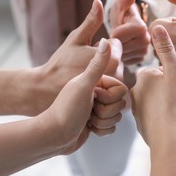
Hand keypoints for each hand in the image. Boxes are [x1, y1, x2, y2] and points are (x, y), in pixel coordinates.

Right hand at [31, 0, 123, 114]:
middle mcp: (117, 76)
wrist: (47, 90)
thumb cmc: (61, 63)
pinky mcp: (109, 101)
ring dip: (104, 71)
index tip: (87, 53)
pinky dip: (102, 84)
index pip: (117, 44)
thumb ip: (91, 21)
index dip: (102, 45)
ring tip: (86, 76)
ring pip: (115, 72)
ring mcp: (114, 90)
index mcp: (112, 60)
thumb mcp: (75, 39)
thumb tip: (98, 1)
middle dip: (104, 59)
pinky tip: (89, 87)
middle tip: (84, 65)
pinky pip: (111, 86)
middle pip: (118, 59)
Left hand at [40, 39, 127, 154]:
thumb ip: (97, 64)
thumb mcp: (84, 85)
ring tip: (86, 120)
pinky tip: (87, 128)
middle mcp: (97, 92)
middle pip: (120, 104)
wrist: (53, 135)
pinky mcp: (96, 122)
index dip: (110, 97)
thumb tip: (106, 39)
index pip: (121, 89)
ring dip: (102, 122)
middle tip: (88, 109)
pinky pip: (111, 127)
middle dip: (106, 112)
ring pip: (117, 117)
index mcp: (96, 81)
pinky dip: (101, 130)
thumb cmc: (67, 110)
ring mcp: (97, 108)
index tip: (93, 96)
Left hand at [109, 0, 150, 64]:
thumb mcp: (119, 6)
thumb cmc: (121, 14)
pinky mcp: (139, 60)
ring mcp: (144, 51)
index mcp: (142, 27)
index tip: (111, 32)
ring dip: (115, 51)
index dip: (116, 33)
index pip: (125, 33)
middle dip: (114, 43)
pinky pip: (125, 61)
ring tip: (114, 44)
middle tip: (111, 39)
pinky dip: (119, 57)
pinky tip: (118, 51)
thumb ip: (123, 0)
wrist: (125, 26)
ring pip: (123, 56)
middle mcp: (147, 40)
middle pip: (123, 46)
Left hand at [130, 25, 175, 146]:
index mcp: (143, 77)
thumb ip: (166, 49)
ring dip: (165, 104)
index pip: (160, 71)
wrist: (169, 138)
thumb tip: (156, 27)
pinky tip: (171, 122)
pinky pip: (154, 116)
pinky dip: (162, 117)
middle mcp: (135, 92)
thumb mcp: (175, 71)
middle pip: (157, 85)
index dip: (174, 77)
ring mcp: (136, 110)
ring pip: (155, 101)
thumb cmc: (175, 103)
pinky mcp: (141, 125)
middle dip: (168, 90)